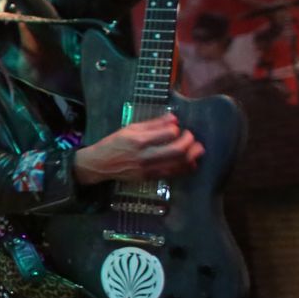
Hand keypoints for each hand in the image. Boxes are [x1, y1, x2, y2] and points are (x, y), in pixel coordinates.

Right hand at [73, 113, 204, 184]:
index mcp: (139, 140)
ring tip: (197, 149)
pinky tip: (190, 162)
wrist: (101, 164)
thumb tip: (174, 119)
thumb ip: (153, 124)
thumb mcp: (131, 128)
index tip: (176, 127)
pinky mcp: (150, 178)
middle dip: (190, 143)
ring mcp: (148, 169)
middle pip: (178, 151)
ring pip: (178, 165)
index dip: (176, 129)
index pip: (168, 134)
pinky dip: (185, 168)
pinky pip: (173, 174)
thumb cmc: (115, 143)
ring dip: (192, 156)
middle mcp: (145, 156)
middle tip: (191, 137)